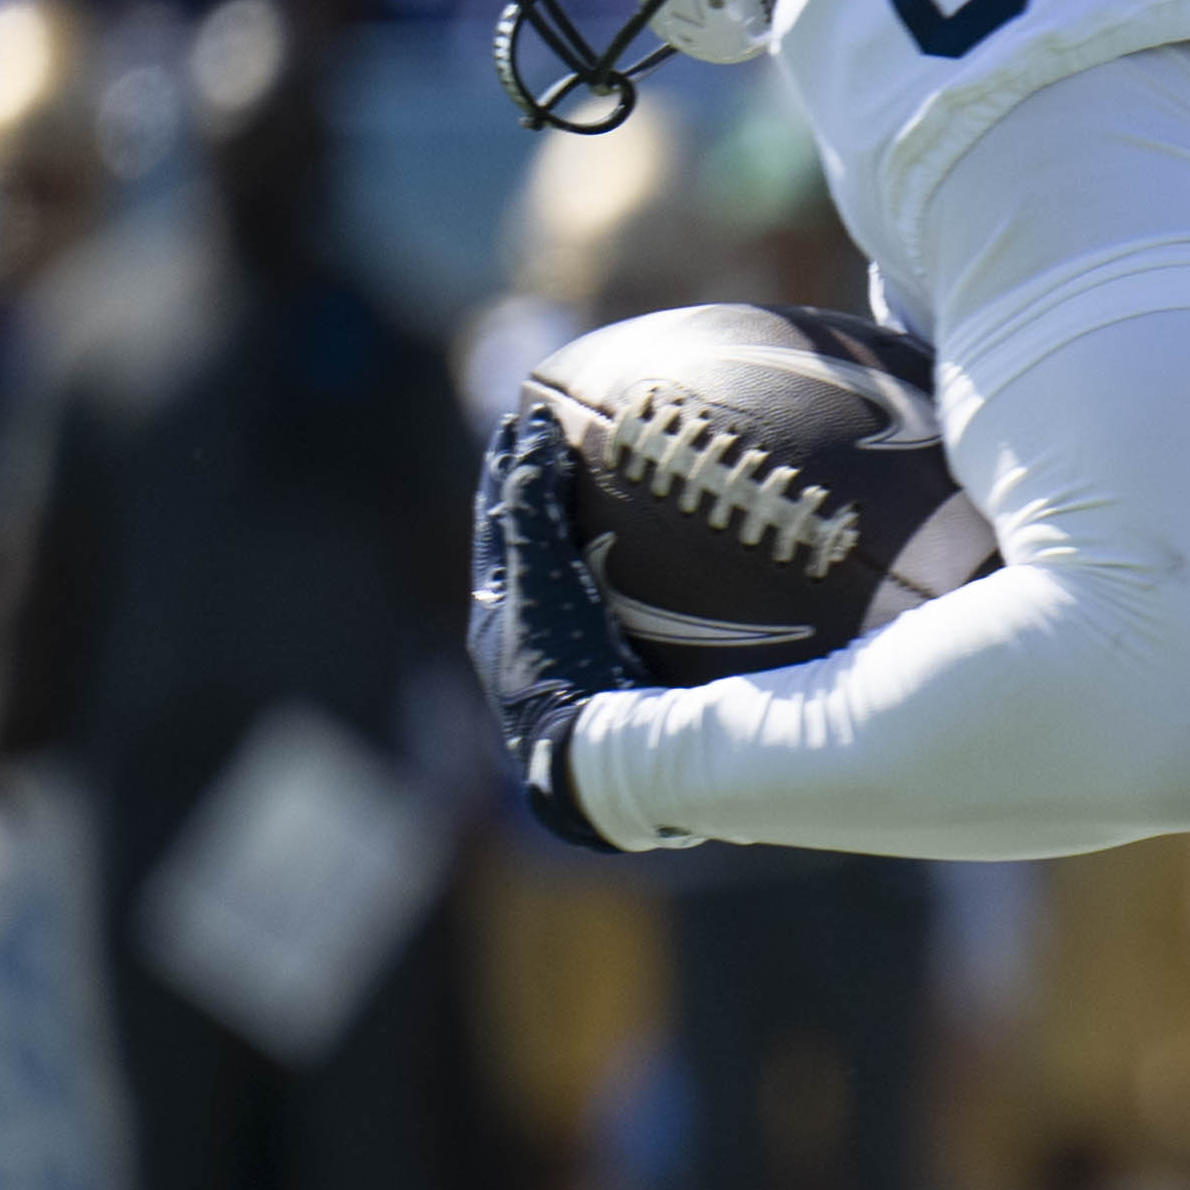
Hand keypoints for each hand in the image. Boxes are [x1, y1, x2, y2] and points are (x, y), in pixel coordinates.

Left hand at [469, 398, 628, 847]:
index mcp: (496, 620)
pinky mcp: (620, 697)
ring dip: (596, 549)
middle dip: (545, 506)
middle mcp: (527, 648)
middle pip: (532, 557)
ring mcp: (576, 674)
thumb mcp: (539, 580)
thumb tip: (532, 426)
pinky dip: (647, 592)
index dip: (508, 469)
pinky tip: (694, 583)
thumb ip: (534, 507)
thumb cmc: (562, 671)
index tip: (522, 419)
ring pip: (580, 594)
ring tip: (629, 508)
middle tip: (568, 453)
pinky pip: (631, 625)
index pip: (497, 525)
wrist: (600, 771)